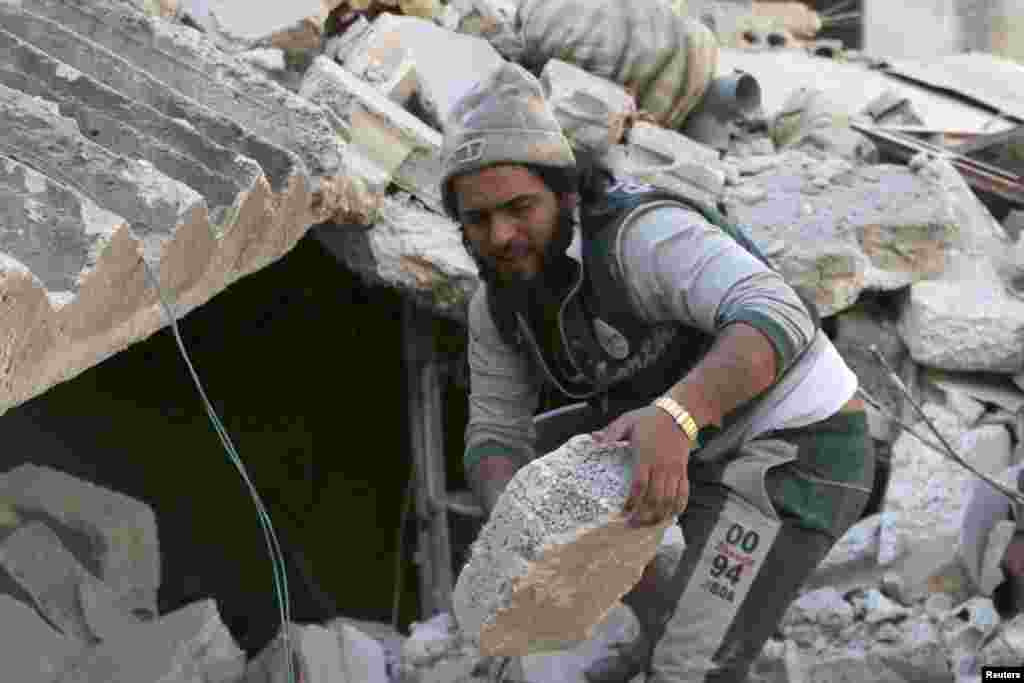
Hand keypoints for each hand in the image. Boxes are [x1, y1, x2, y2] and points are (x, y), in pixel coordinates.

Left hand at [593, 406, 691, 526]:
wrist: (678, 415)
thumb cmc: (649, 419)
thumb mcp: (627, 420)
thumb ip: (611, 432)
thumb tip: (595, 440)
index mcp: (645, 456)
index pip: (639, 485)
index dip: (632, 502)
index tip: (624, 513)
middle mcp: (661, 466)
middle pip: (655, 498)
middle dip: (644, 515)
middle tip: (633, 524)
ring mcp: (674, 470)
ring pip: (669, 500)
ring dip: (660, 515)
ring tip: (649, 524)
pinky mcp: (683, 471)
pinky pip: (684, 493)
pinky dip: (678, 507)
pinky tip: (670, 516)